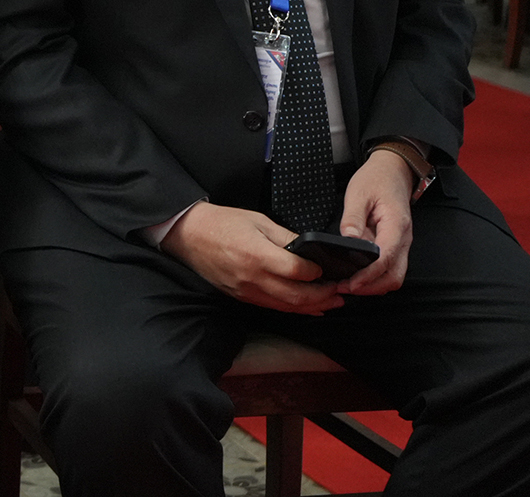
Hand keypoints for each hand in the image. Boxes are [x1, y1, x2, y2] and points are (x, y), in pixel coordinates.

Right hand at [160, 202, 342, 314]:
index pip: (298, 271)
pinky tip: (309, 308)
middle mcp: (253, 278)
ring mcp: (247, 291)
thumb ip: (285, 237)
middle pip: (297, 296)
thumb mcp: (258, 221)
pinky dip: (294, 310)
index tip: (328, 268)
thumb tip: (309, 251)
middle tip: (341, 292)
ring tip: (332, 303)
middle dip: (323, 296)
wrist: (189, 235)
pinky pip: (273, 307)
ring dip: (313, 307)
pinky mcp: (242, 297)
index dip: (317, 272)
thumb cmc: (222, 223)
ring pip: (287, 307)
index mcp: (258, 255)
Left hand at [336, 150, 414, 296]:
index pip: (385, 259)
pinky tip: (357, 275)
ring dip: (374, 285)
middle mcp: (403, 239)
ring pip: (394, 276)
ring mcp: (402, 244)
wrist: (394, 170)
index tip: (350, 283)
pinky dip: (376, 277)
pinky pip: (390, 268)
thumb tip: (348, 240)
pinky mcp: (395, 245)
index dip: (368, 276)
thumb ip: (353, 218)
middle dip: (371, 287)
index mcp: (395, 226)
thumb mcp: (358, 193)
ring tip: (348, 284)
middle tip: (345, 288)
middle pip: (394, 276)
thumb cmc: (376, 179)